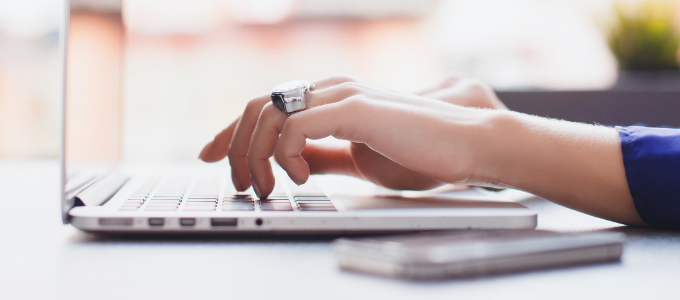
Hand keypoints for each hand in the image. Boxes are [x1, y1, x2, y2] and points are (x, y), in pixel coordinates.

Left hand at [198, 74, 644, 225]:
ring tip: (266, 188)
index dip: (230, 131)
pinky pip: (294, 126)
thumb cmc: (421, 154)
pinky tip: (301, 177)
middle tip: (241, 185)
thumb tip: (286, 164)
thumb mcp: (356, 160)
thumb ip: (321, 155)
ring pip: (267, 113)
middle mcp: (330, 88)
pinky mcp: (354, 107)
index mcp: (330, 97)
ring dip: (254, 155)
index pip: (265, 106)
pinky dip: (285, 155)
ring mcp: (341, 94)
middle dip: (234, 147)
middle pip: (255, 106)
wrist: (468, 147)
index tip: (211, 156)